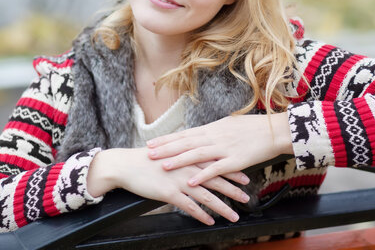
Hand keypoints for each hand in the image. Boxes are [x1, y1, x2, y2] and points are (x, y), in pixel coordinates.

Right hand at [86, 147, 249, 224]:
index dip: (232, 171)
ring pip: (206, 195)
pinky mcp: (169, 193)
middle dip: (233, 189)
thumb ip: (186, 157)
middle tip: (247, 197)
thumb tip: (198, 162)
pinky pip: (189, 206)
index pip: (216, 163)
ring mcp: (179, 181)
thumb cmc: (148, 159)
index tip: (246, 177)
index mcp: (189, 157)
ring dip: (222, 207)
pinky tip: (209, 221)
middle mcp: (187, 167)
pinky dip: (201, 215)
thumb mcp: (170, 153)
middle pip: (216, 179)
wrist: (127, 165)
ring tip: (234, 216)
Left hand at [146, 113, 293, 185]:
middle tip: (149, 153)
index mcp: (213, 128)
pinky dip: (202, 175)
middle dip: (166, 148)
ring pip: (197, 154)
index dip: (167, 139)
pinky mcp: (235, 160)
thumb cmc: (254, 128)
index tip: (152, 142)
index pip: (185, 134)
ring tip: (163, 165)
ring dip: (179, 160)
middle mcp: (215, 136)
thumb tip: (202, 134)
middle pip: (186, 142)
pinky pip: (216, 168)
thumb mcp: (230, 125)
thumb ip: (215, 131)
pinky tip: (191, 181)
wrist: (274, 130)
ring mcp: (225, 148)